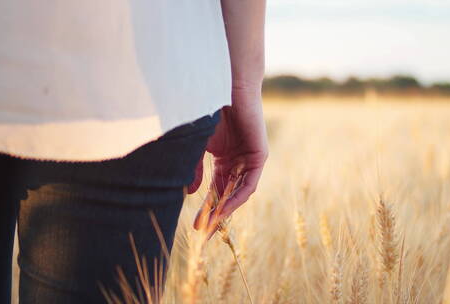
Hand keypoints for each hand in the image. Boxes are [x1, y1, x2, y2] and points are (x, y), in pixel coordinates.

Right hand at [188, 86, 267, 228]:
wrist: (224, 87)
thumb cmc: (208, 111)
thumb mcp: (196, 147)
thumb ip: (193, 169)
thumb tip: (189, 193)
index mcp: (223, 159)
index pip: (215, 189)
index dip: (205, 208)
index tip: (195, 226)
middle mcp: (237, 161)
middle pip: (227, 194)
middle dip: (215, 214)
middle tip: (203, 233)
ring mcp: (249, 159)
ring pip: (238, 191)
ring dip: (225, 210)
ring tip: (211, 226)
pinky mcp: (259, 155)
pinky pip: (249, 183)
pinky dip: (237, 196)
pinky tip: (225, 209)